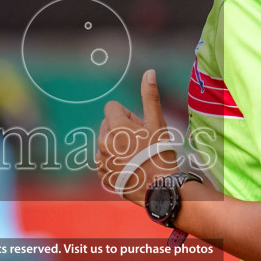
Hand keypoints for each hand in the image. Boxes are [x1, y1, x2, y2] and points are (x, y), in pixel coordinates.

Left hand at [95, 69, 181, 204]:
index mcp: (114, 126)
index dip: (127, 115)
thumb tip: (149, 72)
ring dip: (116, 146)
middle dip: (120, 130)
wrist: (160, 188)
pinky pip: (104, 161)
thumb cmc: (160, 153)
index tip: (139, 127)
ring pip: (106, 143)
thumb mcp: (157, 123)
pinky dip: (114, 163)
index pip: (112, 107)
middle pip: (108, 125)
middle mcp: (103, 141)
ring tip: (135, 157)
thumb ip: (150, 96)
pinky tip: (129, 168)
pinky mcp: (101, 175)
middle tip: (140, 143)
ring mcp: (101, 159)